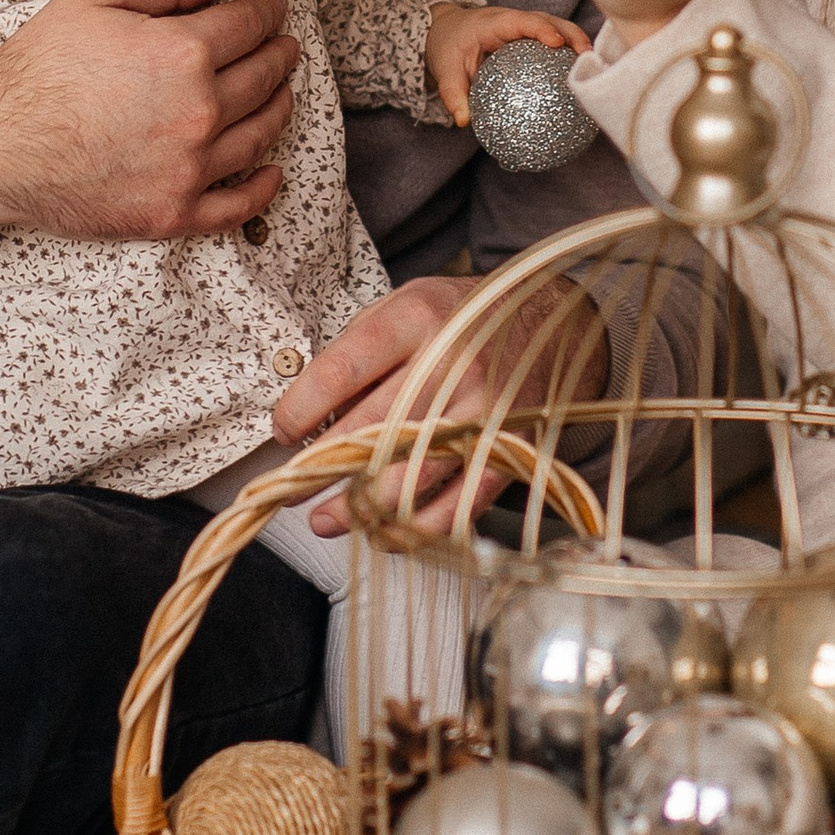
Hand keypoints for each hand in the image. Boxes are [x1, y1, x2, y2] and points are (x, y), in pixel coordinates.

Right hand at [0, 0, 296, 244]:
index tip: (274, 9)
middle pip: (265, 78)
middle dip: (279, 55)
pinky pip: (237, 206)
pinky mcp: (172, 213)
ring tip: (282, 93)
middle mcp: (198, 112)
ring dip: (280, 109)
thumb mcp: (95, 2)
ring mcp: (188, 168)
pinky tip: (272, 172)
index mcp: (184, 54)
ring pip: (261, 135)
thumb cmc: (38, 68)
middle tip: (285, 47)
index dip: (269, 12)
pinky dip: (263, 188)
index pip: (251, 26)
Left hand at [282, 274, 612, 534]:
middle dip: (320, 468)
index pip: (343, 370)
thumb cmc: (463, 316)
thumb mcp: (406, 303)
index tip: (282, 431)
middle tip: (289, 489)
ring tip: (325, 519)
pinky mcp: (510, 450)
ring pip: (411, 475)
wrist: (552, 322)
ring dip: (359, 507)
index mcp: (416, 318)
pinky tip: (384, 532)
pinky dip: (415, 528)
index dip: (302, 409)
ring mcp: (485, 411)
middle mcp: (453, 363)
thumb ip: (358, 348)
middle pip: (371, 430)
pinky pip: (458, 504)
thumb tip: (307, 411)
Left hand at [424, 1, 586, 129]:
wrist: (445, 31)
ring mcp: (524, 27)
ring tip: (592, 64)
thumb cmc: (447, 47)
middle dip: (570, 34)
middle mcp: (513, 20)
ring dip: (575, 41)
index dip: (542, 28)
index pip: (522, 20)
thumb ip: (453, 95)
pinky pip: (552, 39)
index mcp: (493, 23)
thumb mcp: (445, 71)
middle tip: (587, 55)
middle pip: (548, 19)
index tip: (557, 43)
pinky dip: (568, 51)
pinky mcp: (529, 37)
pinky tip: (579, 72)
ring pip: (556, 26)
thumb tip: (464, 121)